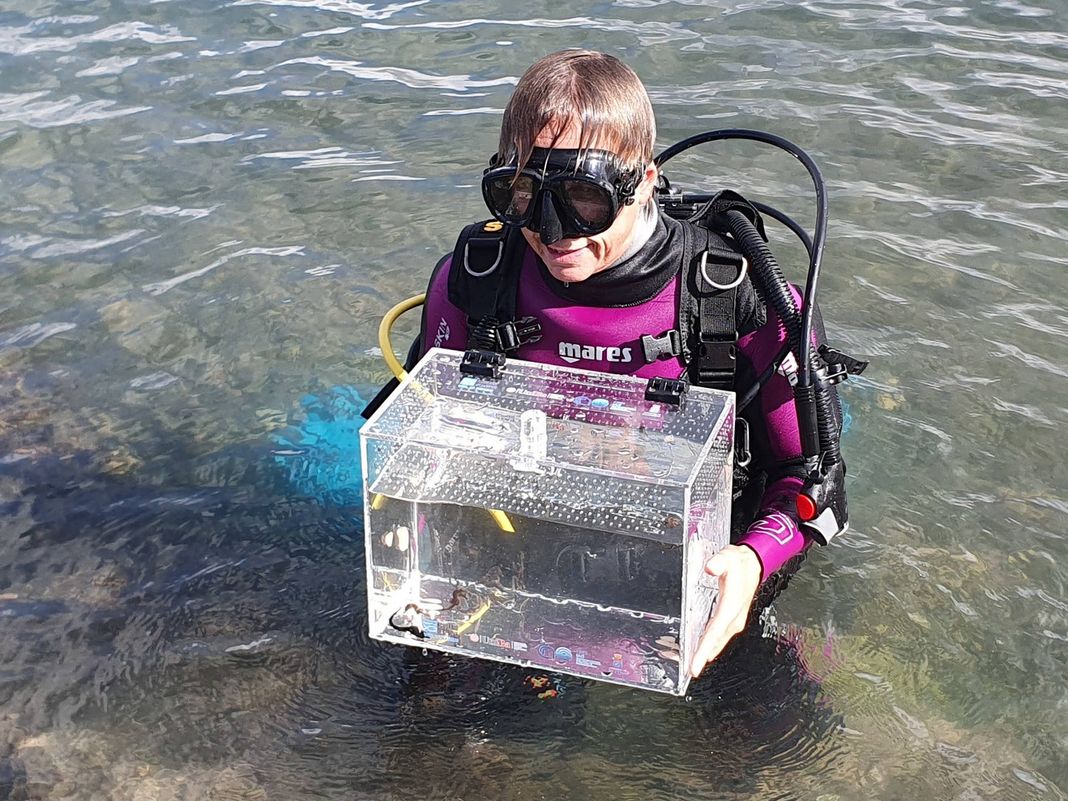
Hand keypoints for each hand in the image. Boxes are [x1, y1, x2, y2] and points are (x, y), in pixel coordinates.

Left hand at [690, 544, 761, 677]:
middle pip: (715, 641)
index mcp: (732, 606)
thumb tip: (710, 567)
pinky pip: (718, 636)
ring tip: (692, 665)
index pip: (715, 631)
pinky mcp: (730, 620)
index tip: (696, 664)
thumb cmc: (739, 563)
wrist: (752, 565)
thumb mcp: (729, 557)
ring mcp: (733, 620)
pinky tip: (701, 651)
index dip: (705, 649)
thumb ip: (719, 562)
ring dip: (705, 653)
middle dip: (702, 657)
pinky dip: (709, 645)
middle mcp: (733, 617)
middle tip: (690, 671)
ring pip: (717, 641)